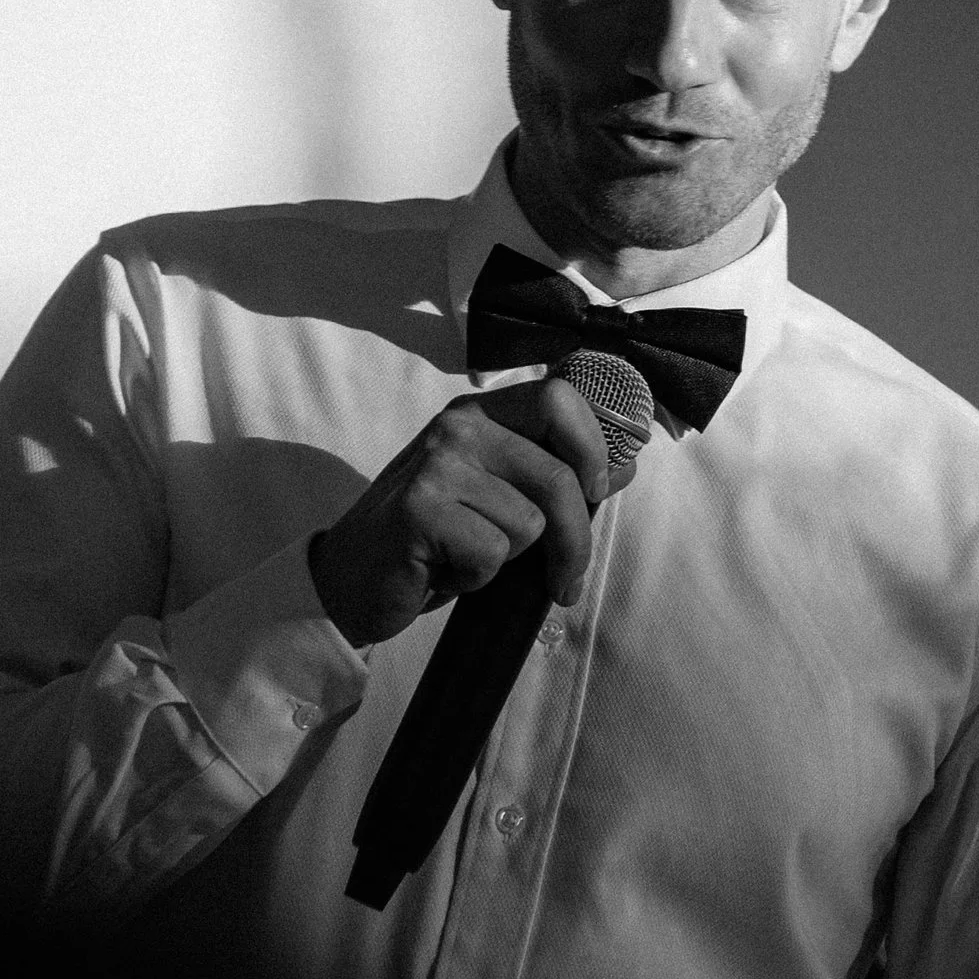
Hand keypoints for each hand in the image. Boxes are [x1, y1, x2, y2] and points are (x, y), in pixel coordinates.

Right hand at [308, 379, 632, 647]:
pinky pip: (491, 553)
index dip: (593, 448)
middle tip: (564, 579)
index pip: (561, 399)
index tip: (595, 494)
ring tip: (469, 559)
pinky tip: (445, 571)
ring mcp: (436, 465)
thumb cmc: (434, 539)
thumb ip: (552, 476)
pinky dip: (476, 578)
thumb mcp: (495, 496)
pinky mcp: (420, 510)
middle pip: (558, 477)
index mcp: (481, 412)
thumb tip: (627, 467)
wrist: (352, 577)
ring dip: (510, 562)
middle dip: (575, 539)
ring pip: (528, 523)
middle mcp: (458, 426)